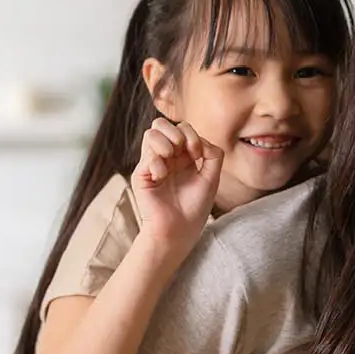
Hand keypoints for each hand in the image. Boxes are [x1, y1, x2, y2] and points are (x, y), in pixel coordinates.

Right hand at [129, 118, 223, 245]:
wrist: (180, 229)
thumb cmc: (195, 206)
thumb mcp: (212, 177)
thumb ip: (213, 153)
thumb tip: (200, 139)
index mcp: (182, 155)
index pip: (181, 127)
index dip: (191, 135)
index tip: (198, 155)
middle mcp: (166, 156)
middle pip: (160, 124)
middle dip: (175, 133)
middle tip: (184, 153)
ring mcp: (152, 164)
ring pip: (150, 133)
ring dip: (164, 144)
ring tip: (170, 161)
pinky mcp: (141, 174)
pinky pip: (146, 156)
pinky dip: (157, 164)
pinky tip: (161, 179)